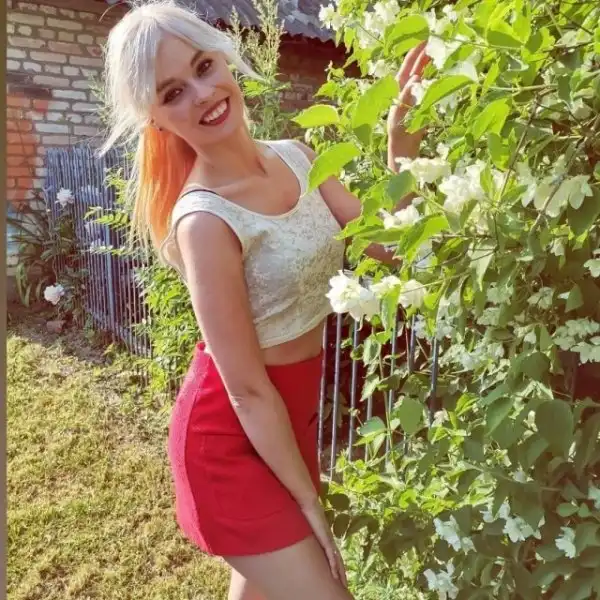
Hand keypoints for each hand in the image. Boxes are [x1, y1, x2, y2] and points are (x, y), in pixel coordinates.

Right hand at [300, 498, 347, 587]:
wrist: (308, 502)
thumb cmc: (305, 511)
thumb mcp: (305, 524)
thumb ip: (305, 530)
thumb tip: (299, 532)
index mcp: (325, 536)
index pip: (332, 553)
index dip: (336, 564)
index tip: (337, 574)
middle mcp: (329, 539)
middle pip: (337, 559)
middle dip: (340, 572)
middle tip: (344, 584)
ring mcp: (328, 539)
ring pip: (337, 560)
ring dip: (340, 573)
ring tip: (343, 584)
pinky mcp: (326, 539)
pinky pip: (331, 556)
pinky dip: (334, 567)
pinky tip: (336, 576)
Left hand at [387, 41, 430, 159]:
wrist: (404, 147)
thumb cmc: (399, 132)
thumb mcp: (399, 114)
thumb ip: (406, 97)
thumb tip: (416, 77)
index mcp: (398, 88)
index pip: (408, 65)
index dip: (416, 51)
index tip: (426, 39)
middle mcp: (406, 88)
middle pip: (416, 66)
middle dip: (425, 52)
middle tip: (437, 39)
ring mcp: (414, 94)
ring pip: (424, 73)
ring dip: (431, 61)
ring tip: (441, 49)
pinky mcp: (422, 101)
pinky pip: (429, 84)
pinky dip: (436, 75)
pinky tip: (443, 68)